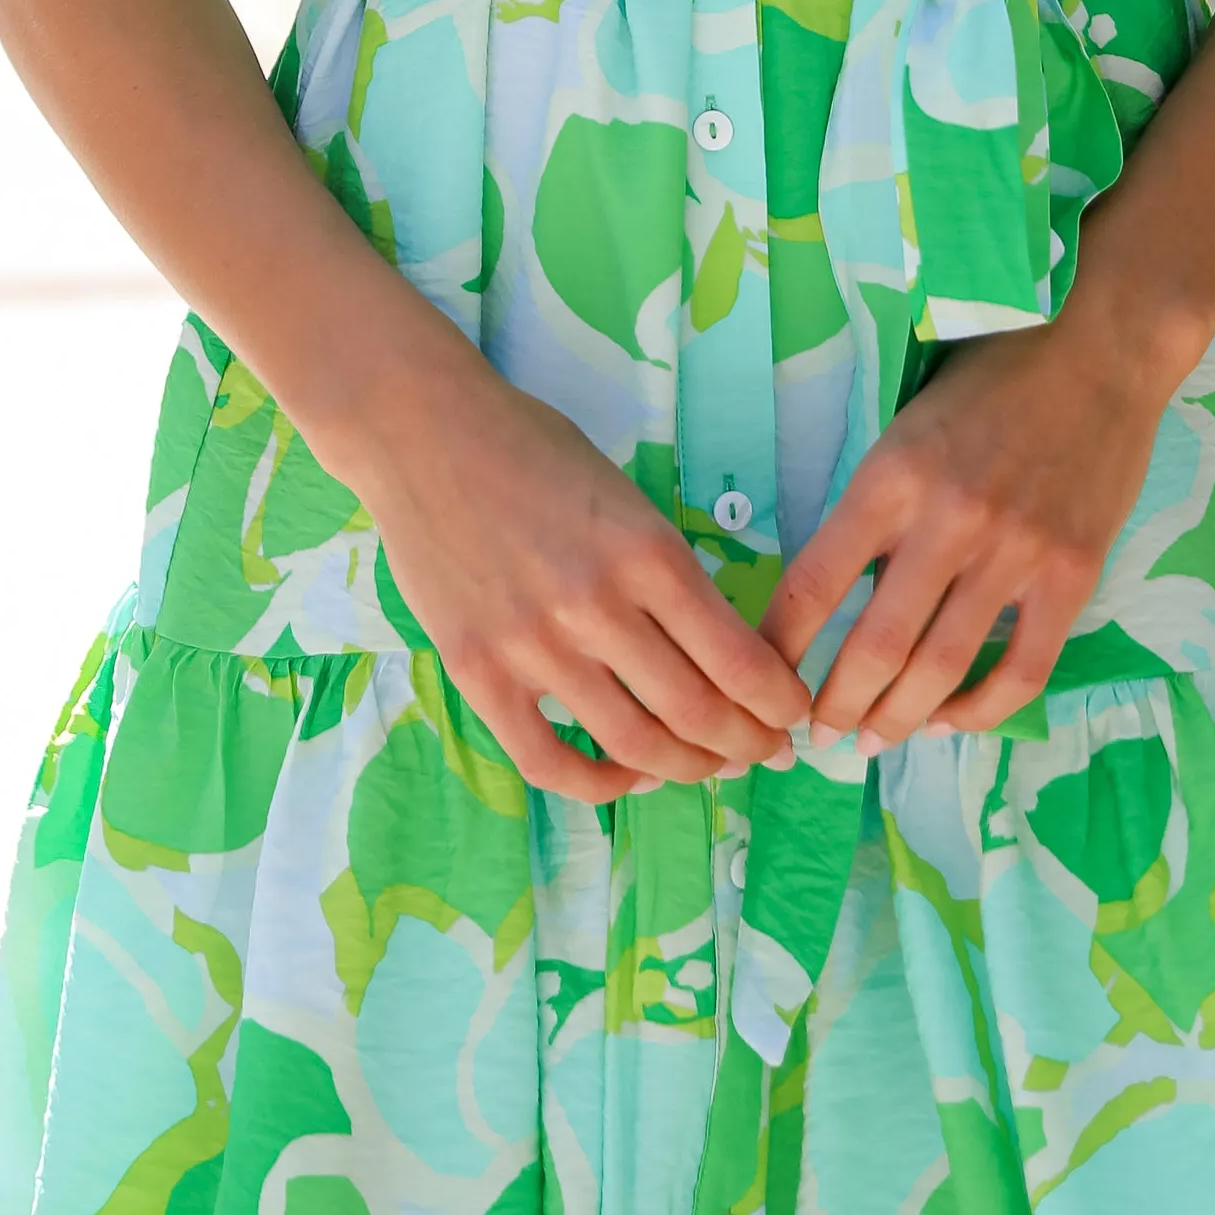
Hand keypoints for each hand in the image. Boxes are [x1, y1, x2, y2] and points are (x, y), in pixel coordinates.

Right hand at [354, 360, 813, 808]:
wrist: (422, 432)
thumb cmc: (531, 448)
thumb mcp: (626, 496)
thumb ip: (665, 572)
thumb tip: (718, 650)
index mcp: (648, 552)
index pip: (739, 661)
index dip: (779, 703)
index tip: (792, 715)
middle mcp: (597, 606)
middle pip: (698, 713)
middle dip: (748, 744)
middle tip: (766, 752)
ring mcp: (533, 646)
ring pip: (634, 744)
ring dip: (688, 768)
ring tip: (709, 767)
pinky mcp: (477, 672)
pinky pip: (546, 759)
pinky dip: (598, 783)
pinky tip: (628, 774)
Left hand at [761, 291, 1200, 752]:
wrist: (1099, 349)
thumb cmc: (991, 381)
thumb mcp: (907, 431)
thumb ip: (878, 512)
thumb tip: (844, 601)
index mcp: (891, 478)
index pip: (812, 585)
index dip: (778, 651)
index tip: (762, 685)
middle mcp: (947, 521)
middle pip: (874, 648)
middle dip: (836, 706)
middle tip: (819, 736)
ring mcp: (1015, 553)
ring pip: (942, 670)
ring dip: (900, 720)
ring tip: (875, 739)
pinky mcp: (1072, 575)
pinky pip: (1022, 670)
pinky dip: (981, 710)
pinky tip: (954, 718)